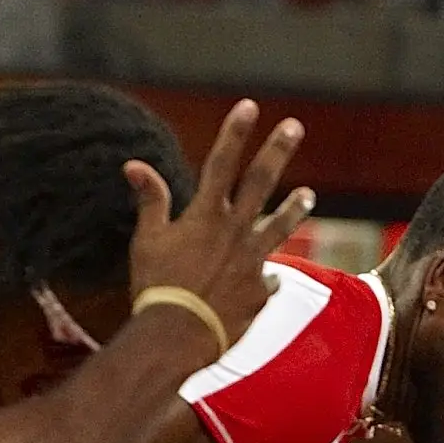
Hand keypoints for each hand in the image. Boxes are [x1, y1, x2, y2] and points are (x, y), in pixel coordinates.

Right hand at [124, 97, 313, 348]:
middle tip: (294, 126)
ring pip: (279, 227)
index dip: (235, 132)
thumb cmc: (156, 286)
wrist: (176, 335)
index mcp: (206, 215)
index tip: (249, 106)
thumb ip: (150, 201)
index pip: (221, 163)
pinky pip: (268, 280)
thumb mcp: (146, 240)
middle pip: (260, 183)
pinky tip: (271, 279)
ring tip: (309, 195)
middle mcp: (235, 232)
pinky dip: (267, 278)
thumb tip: (134, 165)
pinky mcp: (259, 291)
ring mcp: (252, 261)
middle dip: (277, 151)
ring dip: (294, 209)